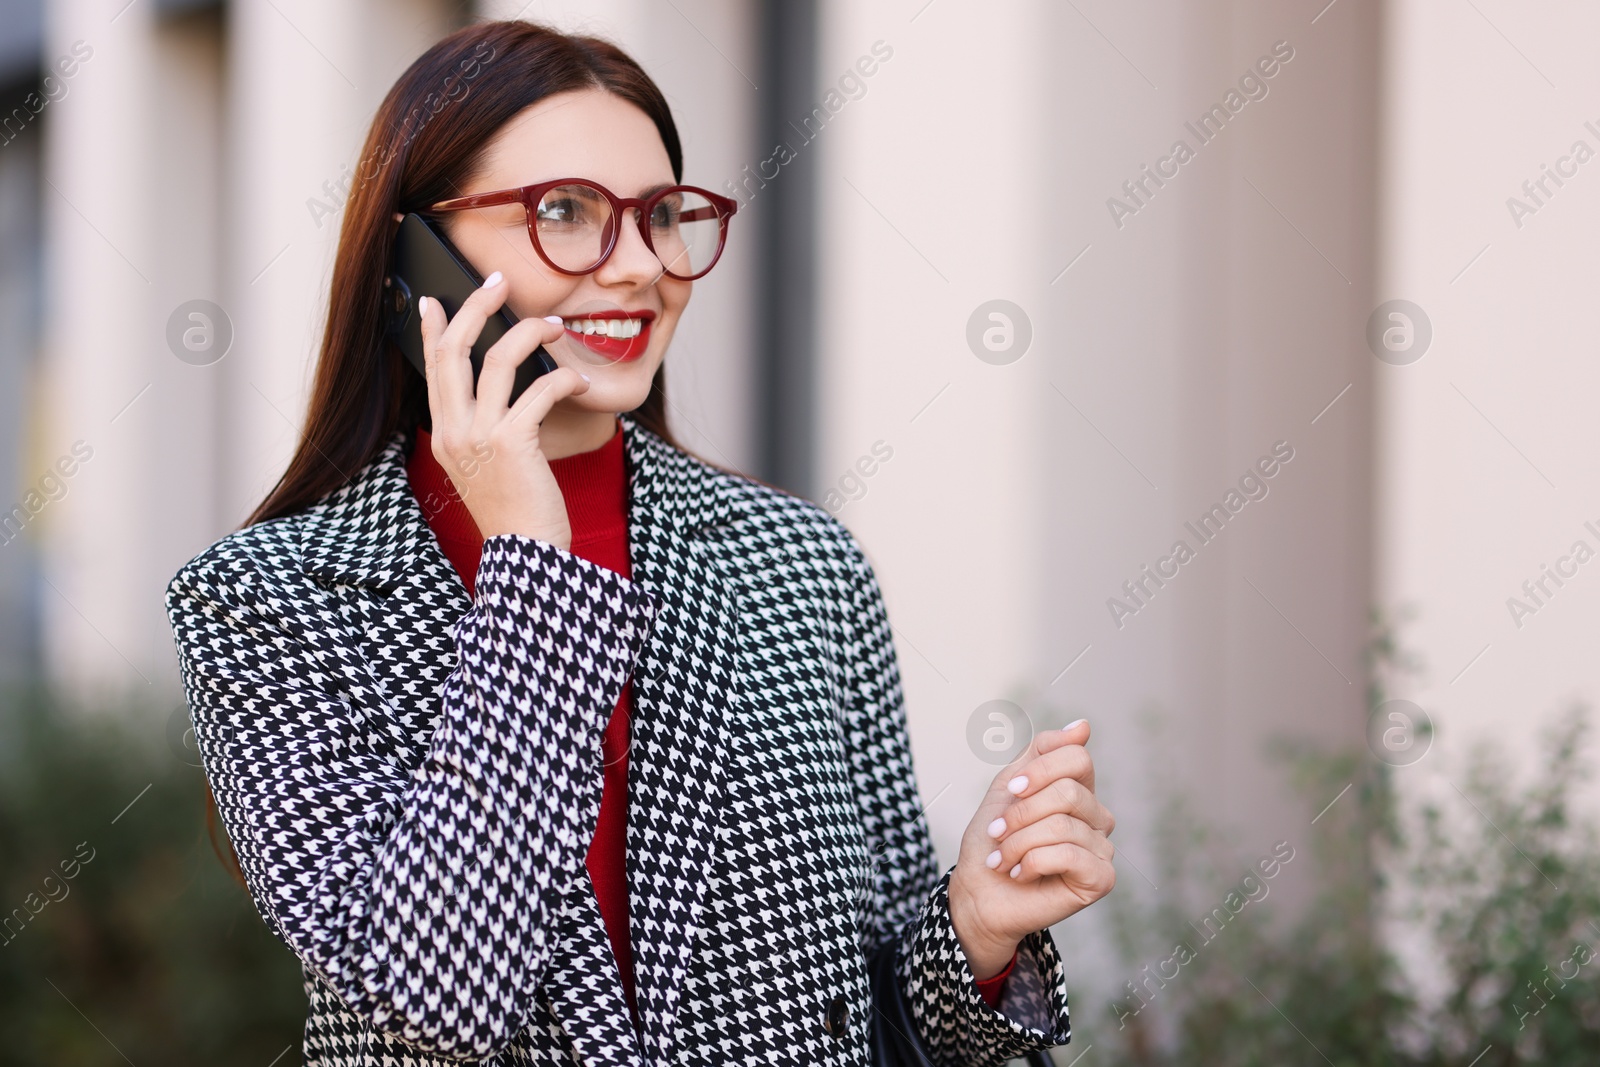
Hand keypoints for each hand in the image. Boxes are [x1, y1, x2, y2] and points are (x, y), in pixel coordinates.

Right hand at [417, 272, 589, 549]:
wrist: (526, 556)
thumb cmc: (516, 512)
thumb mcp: (488, 466)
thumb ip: (485, 428)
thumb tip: (503, 386)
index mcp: (444, 435)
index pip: (432, 368)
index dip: (434, 329)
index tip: (436, 300)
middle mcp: (453, 432)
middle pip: (454, 350)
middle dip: (476, 307)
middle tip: (498, 283)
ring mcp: (479, 436)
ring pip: (497, 358)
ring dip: (531, 333)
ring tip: (556, 326)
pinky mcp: (513, 442)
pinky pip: (539, 389)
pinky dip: (565, 379)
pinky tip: (582, 382)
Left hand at [947, 719, 1115, 978]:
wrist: (978, 892)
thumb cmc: (993, 841)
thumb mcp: (1010, 787)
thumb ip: (1043, 754)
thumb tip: (1084, 725)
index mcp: (1079, 792)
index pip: (1077, 758)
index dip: (1038, 771)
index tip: (1012, 789)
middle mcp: (1097, 818)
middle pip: (1069, 792)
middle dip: (1022, 813)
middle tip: (997, 833)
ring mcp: (1102, 849)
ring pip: (1063, 826)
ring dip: (1019, 843)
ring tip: (1003, 859)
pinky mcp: (1101, 879)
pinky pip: (1070, 855)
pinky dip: (1033, 862)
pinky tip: (1021, 874)